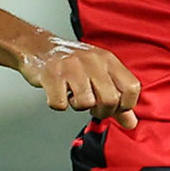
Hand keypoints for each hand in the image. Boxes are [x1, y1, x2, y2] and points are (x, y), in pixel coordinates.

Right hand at [22, 38, 139, 127]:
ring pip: (86, 103)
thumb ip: (117, 99)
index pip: (132, 88)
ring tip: (73, 96)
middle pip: (111, 99)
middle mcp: (93, 61)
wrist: (37, 46)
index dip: (125, 105)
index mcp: (108, 60)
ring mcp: (72, 67)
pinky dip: (59, 104)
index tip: (113, 106)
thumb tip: (131, 123)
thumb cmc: (71, 63)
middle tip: (92, 106)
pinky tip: (58, 93)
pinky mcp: (51, 75)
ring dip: (78, 107)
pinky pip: (60, 104)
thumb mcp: (100, 74)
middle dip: (101, 111)